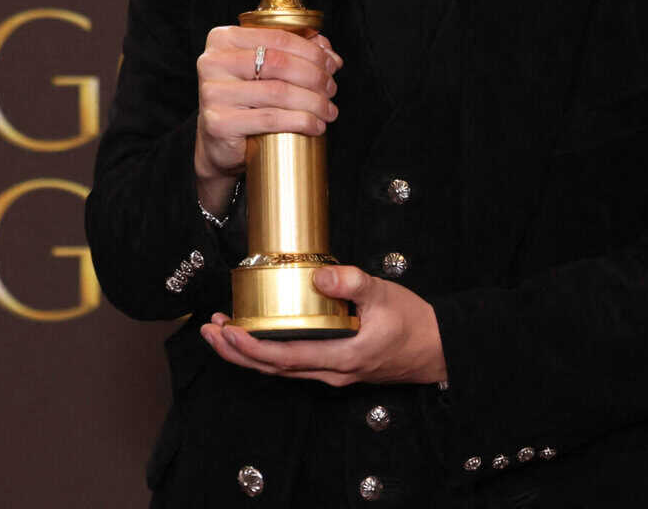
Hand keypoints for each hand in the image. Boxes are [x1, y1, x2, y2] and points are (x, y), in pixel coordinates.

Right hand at [195, 26, 341, 211]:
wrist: (218, 143)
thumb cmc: (245, 100)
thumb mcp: (265, 70)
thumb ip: (295, 54)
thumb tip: (330, 54)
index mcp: (223, 40)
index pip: (278, 37)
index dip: (312, 51)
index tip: (332, 65)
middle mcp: (213, 62)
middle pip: (279, 63)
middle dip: (315, 76)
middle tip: (331, 89)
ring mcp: (213, 93)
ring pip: (279, 92)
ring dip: (313, 102)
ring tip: (328, 110)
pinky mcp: (220, 123)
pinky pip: (271, 119)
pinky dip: (301, 121)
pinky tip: (316, 125)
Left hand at [200, 265, 448, 386]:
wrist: (438, 348)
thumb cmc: (413, 323)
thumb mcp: (385, 295)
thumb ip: (352, 283)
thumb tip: (319, 276)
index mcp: (341, 357)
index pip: (285, 358)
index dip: (251, 348)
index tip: (228, 331)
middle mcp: (331, 371)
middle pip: (273, 368)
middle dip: (236, 351)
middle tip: (209, 330)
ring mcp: (333, 372)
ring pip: (281, 368)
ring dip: (248, 353)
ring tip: (221, 333)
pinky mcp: (335, 366)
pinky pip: (294, 363)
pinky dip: (269, 352)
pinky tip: (258, 336)